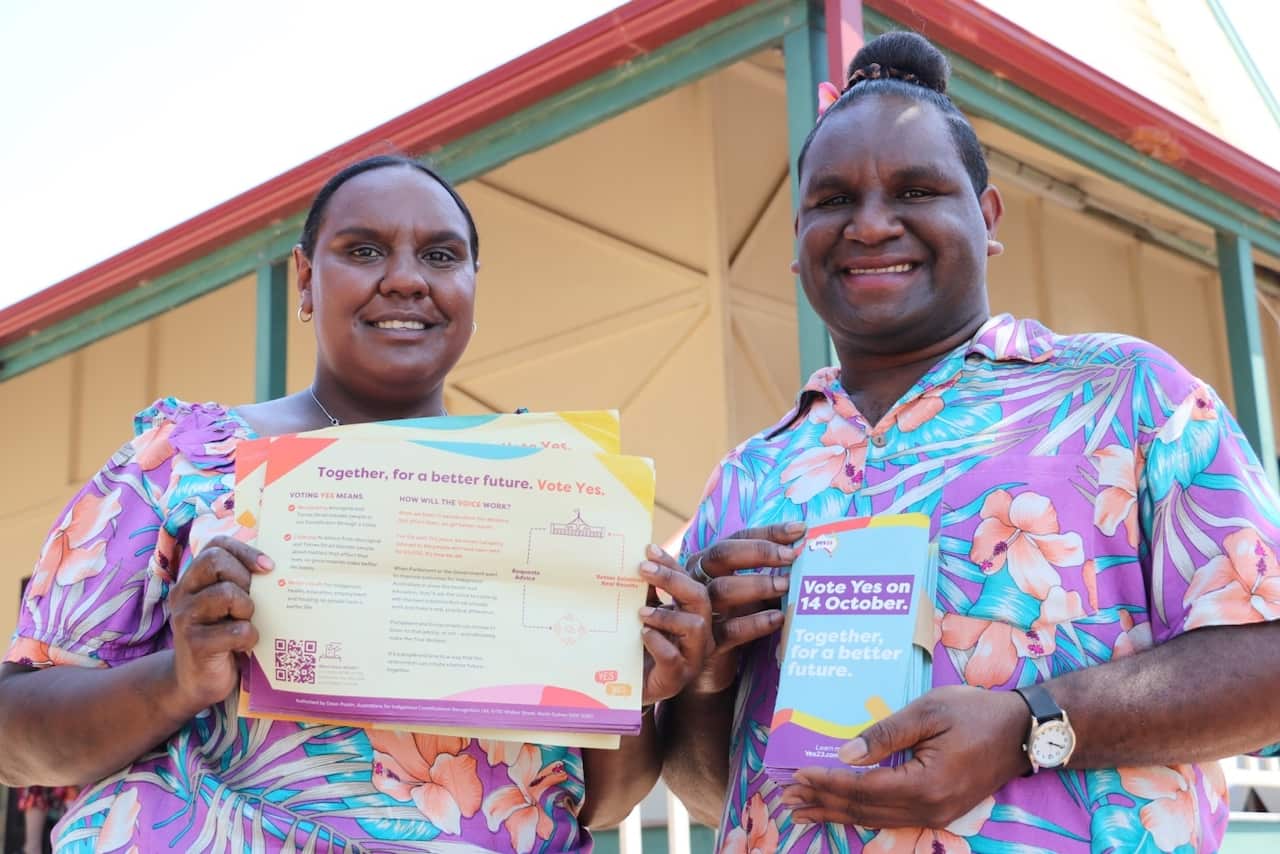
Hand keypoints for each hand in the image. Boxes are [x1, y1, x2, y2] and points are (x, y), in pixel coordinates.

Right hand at [166, 536, 273, 715]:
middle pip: (216, 561)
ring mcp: (185, 618)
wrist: (196, 682)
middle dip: (244, 578)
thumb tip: (283, 569)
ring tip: (247, 622)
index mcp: (194, 579)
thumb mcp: (230, 607)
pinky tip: (246, 645)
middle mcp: (184, 593)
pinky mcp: (195, 645)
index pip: (216, 545)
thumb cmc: (223, 637)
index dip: (245, 550)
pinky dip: (249, 636)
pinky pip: (235, 630)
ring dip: (247, 608)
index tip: (269, 567)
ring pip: (226, 594)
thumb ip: (242, 585)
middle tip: (252, 602)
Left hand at [637, 545, 712, 705]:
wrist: (626, 690)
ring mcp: (691, 656)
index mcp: (689, 612)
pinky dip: (659, 643)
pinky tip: (643, 635)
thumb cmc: (636, 647)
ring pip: (695, 627)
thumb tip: (631, 562)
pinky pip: (674, 658)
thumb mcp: (640, 616)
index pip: (687, 580)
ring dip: (666, 614)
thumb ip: (642, 594)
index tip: (648, 548)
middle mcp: (698, 632)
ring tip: (641, 612)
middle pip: (699, 597)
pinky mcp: (676, 678)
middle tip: (642, 568)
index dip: (670, 563)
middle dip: (672, 580)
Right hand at [689, 522, 803, 693]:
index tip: (800, 529)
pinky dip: (755, 623)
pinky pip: (730, 630)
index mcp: (708, 563)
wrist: (706, 668)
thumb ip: (769, 577)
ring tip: (787, 585)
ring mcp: (700, 610)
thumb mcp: (748, 594)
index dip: (768, 532)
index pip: (738, 537)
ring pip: (723, 589)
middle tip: (791, 556)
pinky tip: (779, 618)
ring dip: (758, 584)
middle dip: (759, 552)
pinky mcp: (707, 642)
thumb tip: (807, 561)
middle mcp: (698, 580)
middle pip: (723, 554)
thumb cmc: (731, 621)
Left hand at [781, 686, 1029, 827]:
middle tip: (786, 797)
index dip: (827, 783)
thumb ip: (884, 735)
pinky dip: (860, 814)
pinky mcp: (940, 812)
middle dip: (823, 803)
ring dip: (836, 813)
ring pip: (875, 819)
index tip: (797, 775)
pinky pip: (891, 818)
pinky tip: (841, 812)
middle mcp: (929, 809)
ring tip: (802, 810)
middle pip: (864, 810)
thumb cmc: (976, 713)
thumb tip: (844, 755)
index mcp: (926, 784)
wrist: (1024, 732)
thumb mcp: (927, 712)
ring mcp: (936, 815)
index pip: (863, 788)